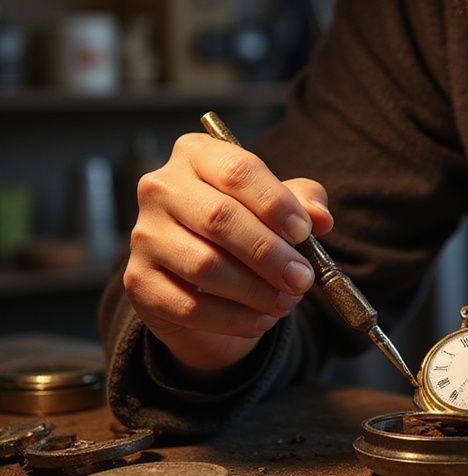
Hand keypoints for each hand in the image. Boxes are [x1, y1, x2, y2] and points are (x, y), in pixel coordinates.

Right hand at [123, 133, 333, 371]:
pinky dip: (235, 318)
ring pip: (205, 265)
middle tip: (302, 278)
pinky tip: (262, 319)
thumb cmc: (246, 230)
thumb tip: (320, 217)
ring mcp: (144, 235)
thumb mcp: (278, 209)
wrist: (205, 280)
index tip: (304, 231)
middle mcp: (161, 188)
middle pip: (219, 217)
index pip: (237, 170)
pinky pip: (191, 306)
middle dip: (269, 253)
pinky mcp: (139, 281)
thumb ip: (303, 204)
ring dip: (256, 290)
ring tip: (287, 300)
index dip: (275, 203)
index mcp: (197, 155)